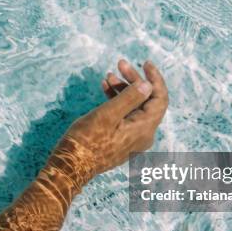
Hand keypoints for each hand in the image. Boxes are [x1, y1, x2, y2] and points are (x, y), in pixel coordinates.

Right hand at [51, 59, 168, 178]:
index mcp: (144, 129)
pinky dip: (118, 102)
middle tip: (120, 65)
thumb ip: (130, 98)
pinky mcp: (122, 140)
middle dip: (134, 81)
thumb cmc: (87, 141)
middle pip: (147, 101)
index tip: (144, 63)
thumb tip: (148, 85)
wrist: (71, 167)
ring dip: (123, 90)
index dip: (154, 78)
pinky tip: (105, 89)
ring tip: (108, 77)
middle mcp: (143, 135)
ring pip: (135, 108)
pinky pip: (126, 117)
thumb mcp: (107, 114)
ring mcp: (133, 139)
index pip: (160, 99)